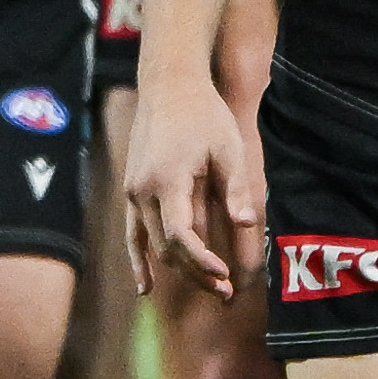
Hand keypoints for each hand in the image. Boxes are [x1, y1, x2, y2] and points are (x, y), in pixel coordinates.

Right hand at [122, 82, 261, 306]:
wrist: (169, 87)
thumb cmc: (203, 115)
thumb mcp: (227, 148)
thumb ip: (235, 187)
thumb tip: (246, 224)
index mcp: (168, 180)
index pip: (181, 235)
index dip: (201, 261)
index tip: (224, 275)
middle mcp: (143, 191)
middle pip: (167, 248)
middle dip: (196, 272)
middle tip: (226, 291)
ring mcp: (133, 193)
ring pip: (151, 245)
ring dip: (178, 270)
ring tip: (208, 288)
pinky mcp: (131, 192)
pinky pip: (132, 235)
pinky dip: (138, 261)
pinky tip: (145, 288)